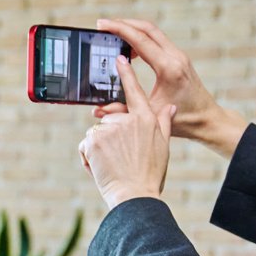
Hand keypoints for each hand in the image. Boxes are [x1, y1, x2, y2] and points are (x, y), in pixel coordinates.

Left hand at [78, 81, 174, 209]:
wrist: (135, 196)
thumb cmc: (150, 175)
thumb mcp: (163, 147)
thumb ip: (163, 123)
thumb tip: (170, 106)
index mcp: (147, 120)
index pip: (134, 91)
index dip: (126, 74)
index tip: (119, 59)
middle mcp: (128, 121)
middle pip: (110, 120)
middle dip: (110, 137)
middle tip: (121, 158)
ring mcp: (109, 130)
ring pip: (96, 133)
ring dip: (99, 149)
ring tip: (113, 165)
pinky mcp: (93, 141)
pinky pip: (86, 145)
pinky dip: (89, 157)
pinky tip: (102, 168)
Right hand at [96, 17, 219, 136]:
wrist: (208, 121)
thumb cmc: (183, 121)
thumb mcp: (149, 116)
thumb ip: (122, 111)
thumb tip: (97, 110)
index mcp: (168, 68)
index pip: (140, 40)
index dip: (118, 29)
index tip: (101, 24)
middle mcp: (176, 57)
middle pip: (147, 28)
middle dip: (123, 23)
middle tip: (103, 24)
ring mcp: (179, 56)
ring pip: (153, 32)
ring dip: (133, 29)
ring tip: (113, 35)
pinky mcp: (179, 59)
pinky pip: (158, 41)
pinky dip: (142, 38)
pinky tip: (131, 51)